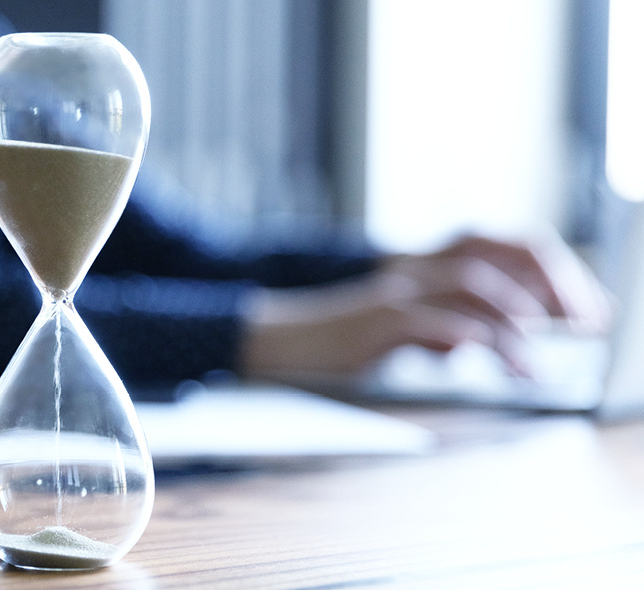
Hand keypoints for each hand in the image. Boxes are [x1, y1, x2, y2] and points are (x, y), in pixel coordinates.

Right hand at [238, 232, 611, 376]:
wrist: (280, 340)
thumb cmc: (343, 338)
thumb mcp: (407, 323)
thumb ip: (452, 320)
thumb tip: (499, 335)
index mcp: (429, 262)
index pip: (507, 244)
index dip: (556, 271)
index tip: (588, 311)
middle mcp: (418, 266)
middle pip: (502, 249)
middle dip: (554, 283)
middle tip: (585, 323)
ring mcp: (397, 290)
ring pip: (475, 285)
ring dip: (521, 320)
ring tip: (542, 363)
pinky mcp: (377, 320)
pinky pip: (435, 321)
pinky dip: (475, 340)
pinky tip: (502, 364)